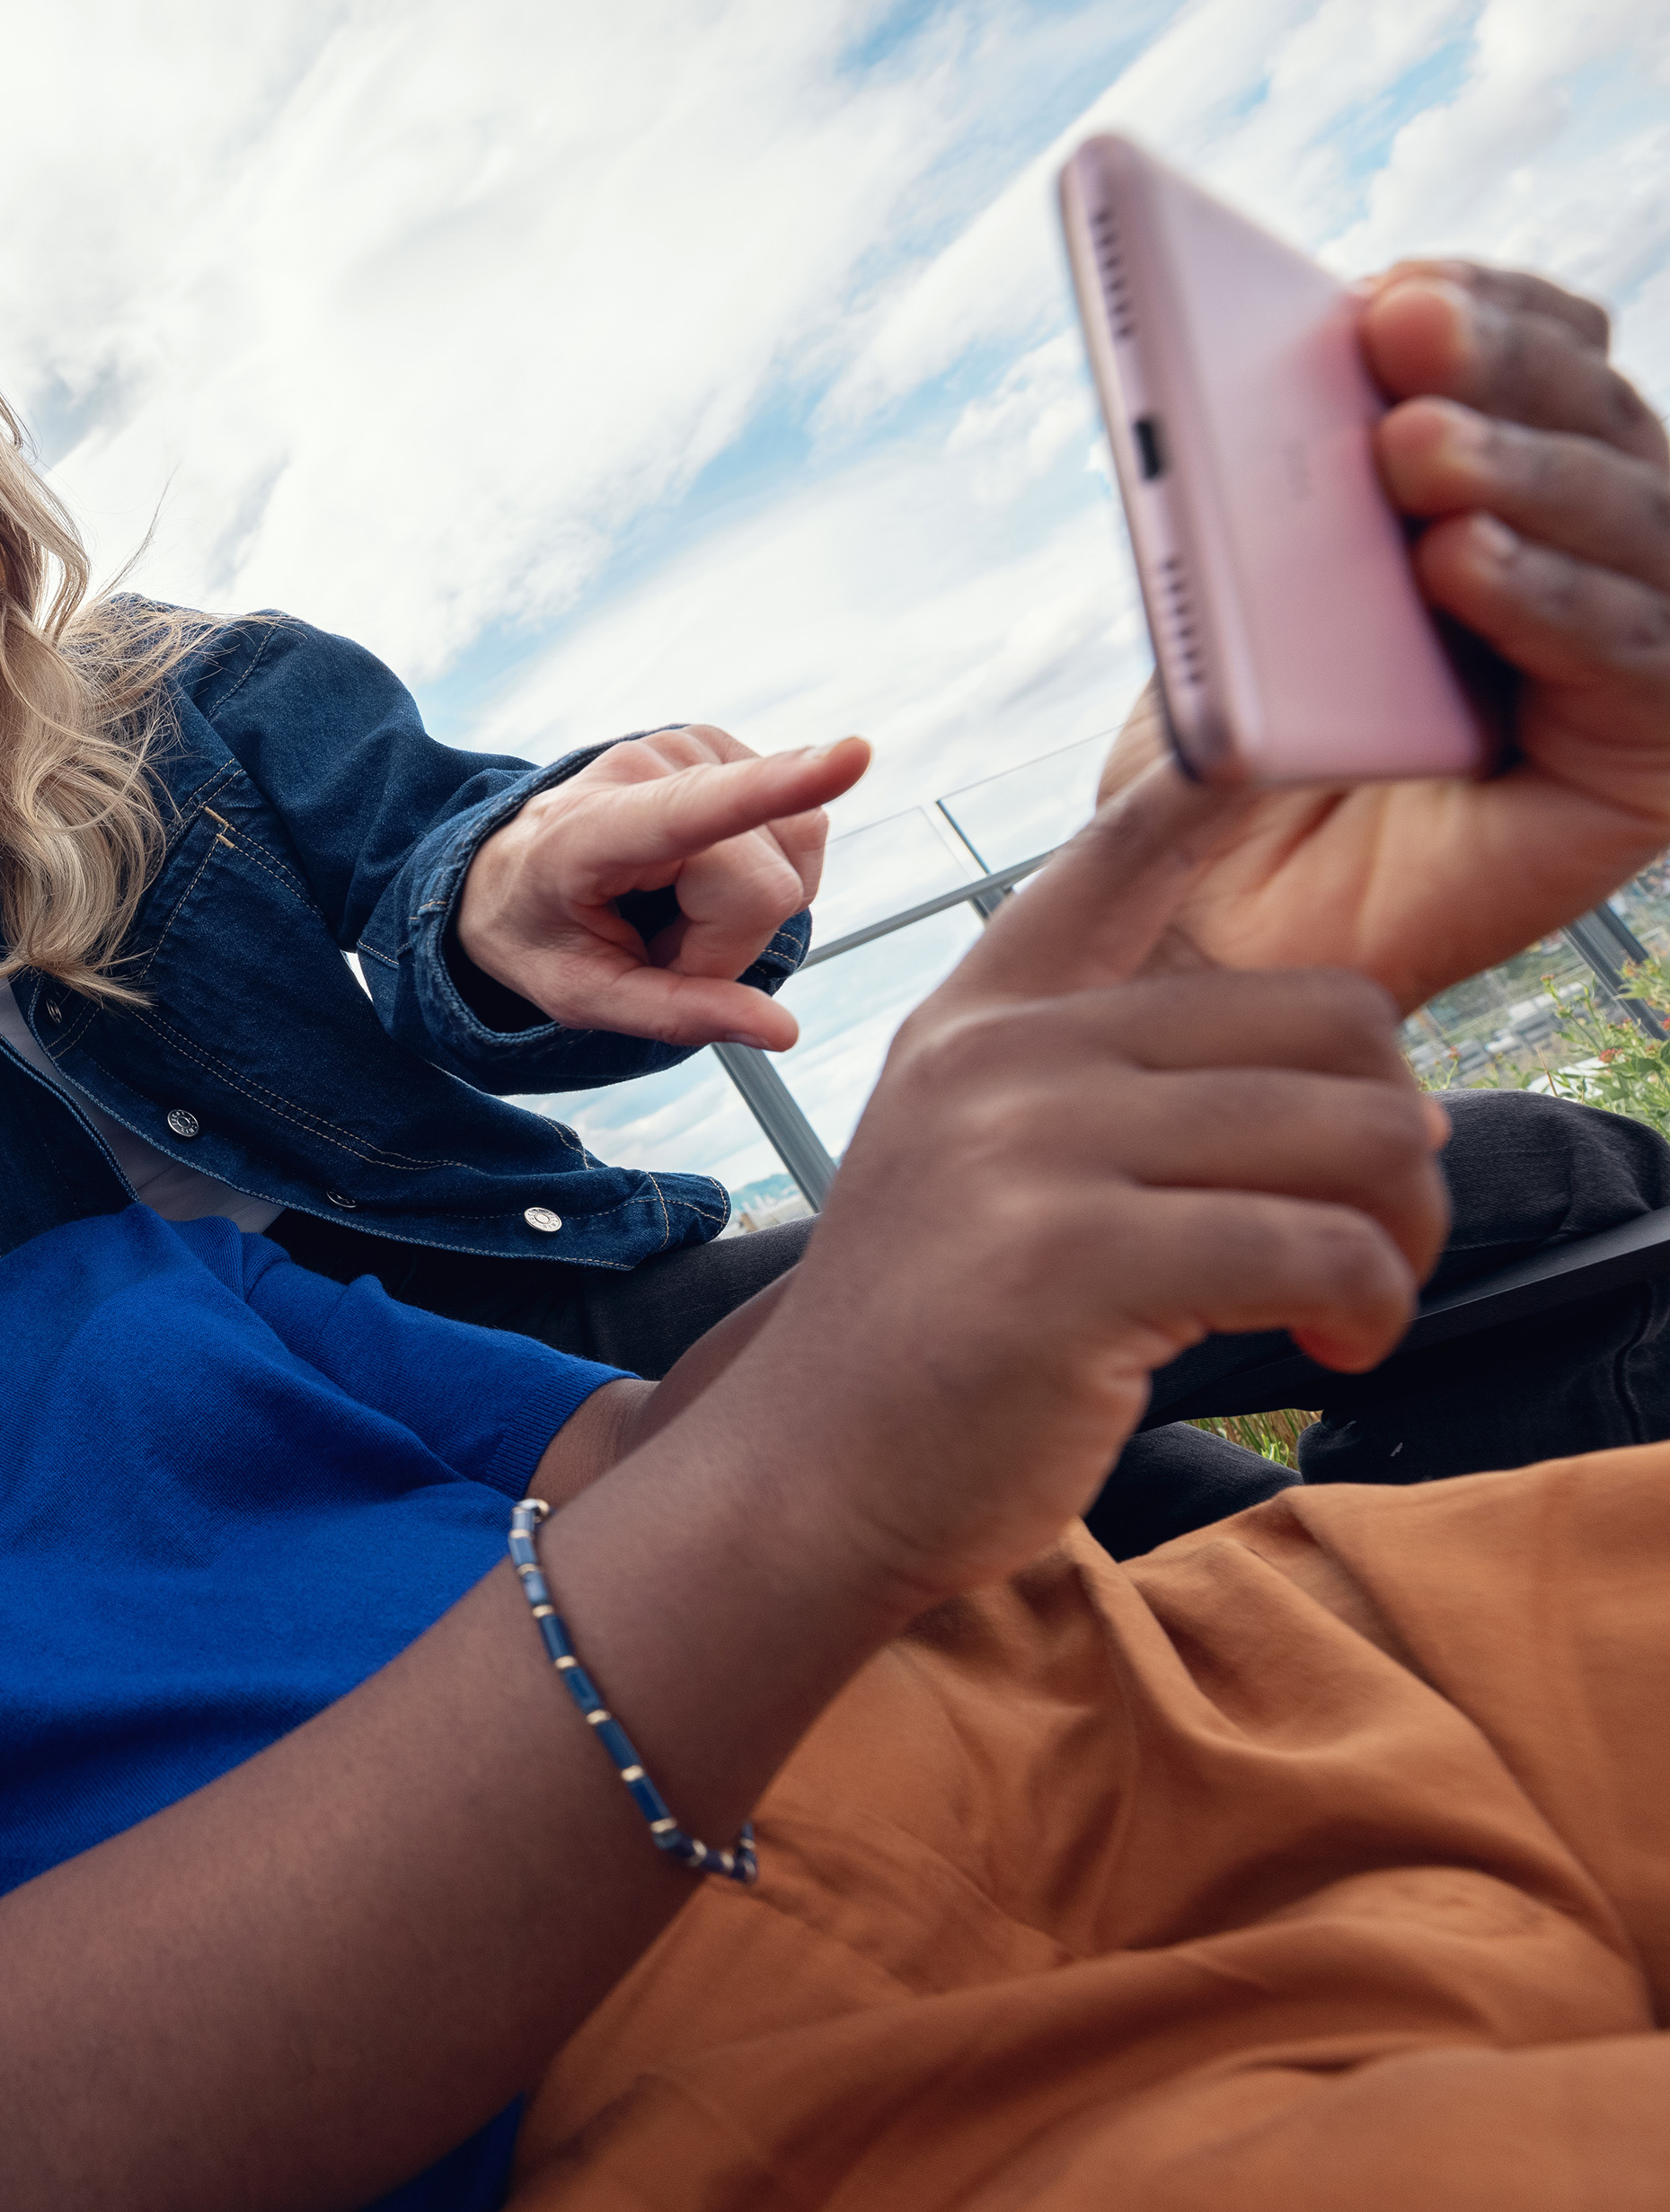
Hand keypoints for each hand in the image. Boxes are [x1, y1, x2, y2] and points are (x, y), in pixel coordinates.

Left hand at [453, 728, 868, 1046]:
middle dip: (725, 945)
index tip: (854, 758)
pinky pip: (799, 833)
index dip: (775, 788)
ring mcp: (694, 748)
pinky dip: (758, 879)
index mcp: (591, 830)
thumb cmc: (537, 932)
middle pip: (763, 892)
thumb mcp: (578, 996)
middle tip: (659, 944)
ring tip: (671, 905)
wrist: (505, 869)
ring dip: (742, 912)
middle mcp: (650, 768)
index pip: (693, 810)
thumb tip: (783, 1032)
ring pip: (791, 863)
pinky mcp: (728, 748)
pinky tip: (700, 876)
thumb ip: (674, 1014)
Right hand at [726, 763, 1448, 1613]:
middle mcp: (1000, 1056)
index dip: (1219, 774)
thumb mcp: (984, 1164)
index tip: (1277, 728)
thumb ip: (1110, 1084)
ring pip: (1354, 1134)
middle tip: (1374, 1237)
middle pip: (1330, 1020)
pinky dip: (1369, 1311)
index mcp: (981, 1015)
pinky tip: (1330, 1351)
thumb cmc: (936, 1341)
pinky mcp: (1074, 1263)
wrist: (811, 1484)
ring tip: (1358, 1301)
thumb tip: (1371, 1077)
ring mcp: (1028, 1153)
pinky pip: (1323, 1248)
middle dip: (1399, 1142)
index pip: (1122, 855)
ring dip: (1401, 1238)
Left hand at [1110, 262, 1669, 1006]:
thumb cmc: (1214, 773)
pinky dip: (1540, 597)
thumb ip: (1269, 503)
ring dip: (1515, 469)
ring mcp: (1632, 646)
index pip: (1537, 354)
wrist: (1207, 941)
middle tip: (1398, 327)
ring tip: (1410, 444)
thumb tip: (1297, 372)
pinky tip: (1461, 562)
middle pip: (1589, 418)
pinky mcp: (1646, 755)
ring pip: (1624, 517)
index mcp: (1499, 488)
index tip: (1389, 284)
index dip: (1480, 307)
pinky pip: (1622, 653)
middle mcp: (1587, 552)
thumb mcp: (1228, 606)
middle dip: (1495, 364)